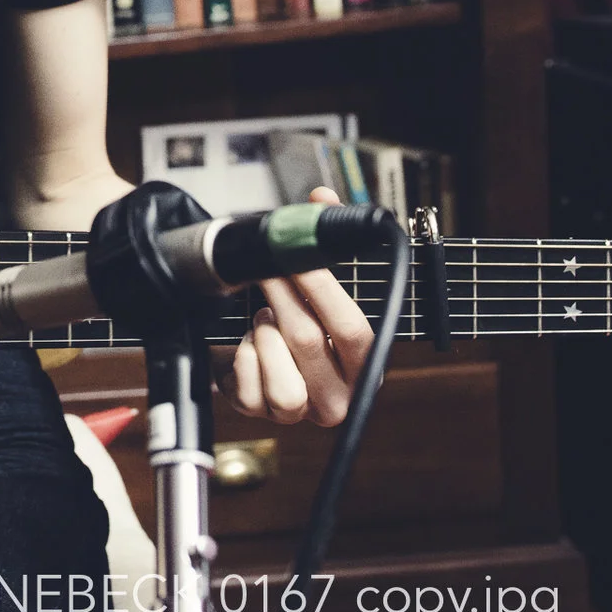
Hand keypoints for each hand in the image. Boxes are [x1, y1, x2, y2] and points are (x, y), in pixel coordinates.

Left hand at [221, 187, 376, 424]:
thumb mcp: (319, 284)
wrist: (265, 357)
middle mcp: (341, 397)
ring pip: (282, 376)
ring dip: (265, 334)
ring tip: (266, 318)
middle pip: (308, 341)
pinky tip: (251, 344)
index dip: (323, 289)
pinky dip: (244, 357)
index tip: (299, 257)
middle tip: (266, 267)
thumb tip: (321, 198)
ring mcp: (303, 412)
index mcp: (367, 364)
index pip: (352, 330)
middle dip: (280, 295)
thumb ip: (324, 240)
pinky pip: (250, 387)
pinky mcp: (264, 414)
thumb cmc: (300, 318)